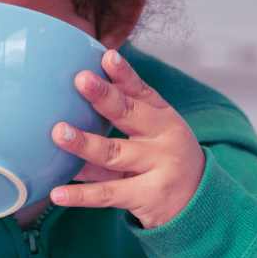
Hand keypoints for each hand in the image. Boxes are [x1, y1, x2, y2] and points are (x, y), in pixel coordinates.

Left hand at [48, 48, 204, 228]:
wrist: (198, 201)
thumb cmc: (164, 155)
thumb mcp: (156, 128)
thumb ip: (126, 108)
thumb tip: (82, 81)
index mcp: (163, 117)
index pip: (141, 91)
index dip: (123, 74)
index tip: (107, 56)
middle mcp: (162, 140)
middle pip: (129, 116)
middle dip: (104, 97)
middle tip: (80, 80)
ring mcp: (156, 170)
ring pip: (114, 154)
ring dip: (85, 144)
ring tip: (58, 133)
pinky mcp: (145, 198)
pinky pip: (108, 194)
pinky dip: (82, 195)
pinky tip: (57, 193)